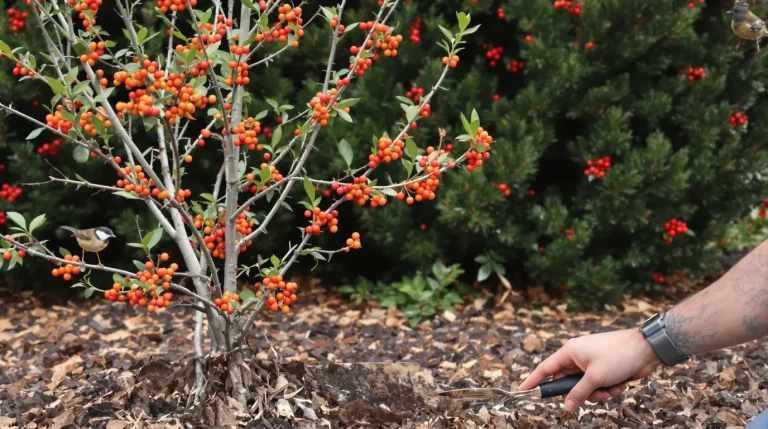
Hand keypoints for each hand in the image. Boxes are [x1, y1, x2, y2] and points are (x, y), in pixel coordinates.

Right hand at [518, 328, 660, 411]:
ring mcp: (591, 363)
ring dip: (596, 393)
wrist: (646, 349)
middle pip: (567, 382)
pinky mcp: (603, 369)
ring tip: (611, 389)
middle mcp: (577, 356)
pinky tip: (620, 385)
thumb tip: (565, 407)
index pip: (545, 369)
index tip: (522, 391)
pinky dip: (606, 389)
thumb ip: (578, 393)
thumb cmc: (618, 355)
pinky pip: (597, 385)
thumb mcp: (595, 377)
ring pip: (584, 387)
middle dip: (579, 393)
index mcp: (570, 352)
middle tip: (589, 396)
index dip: (534, 380)